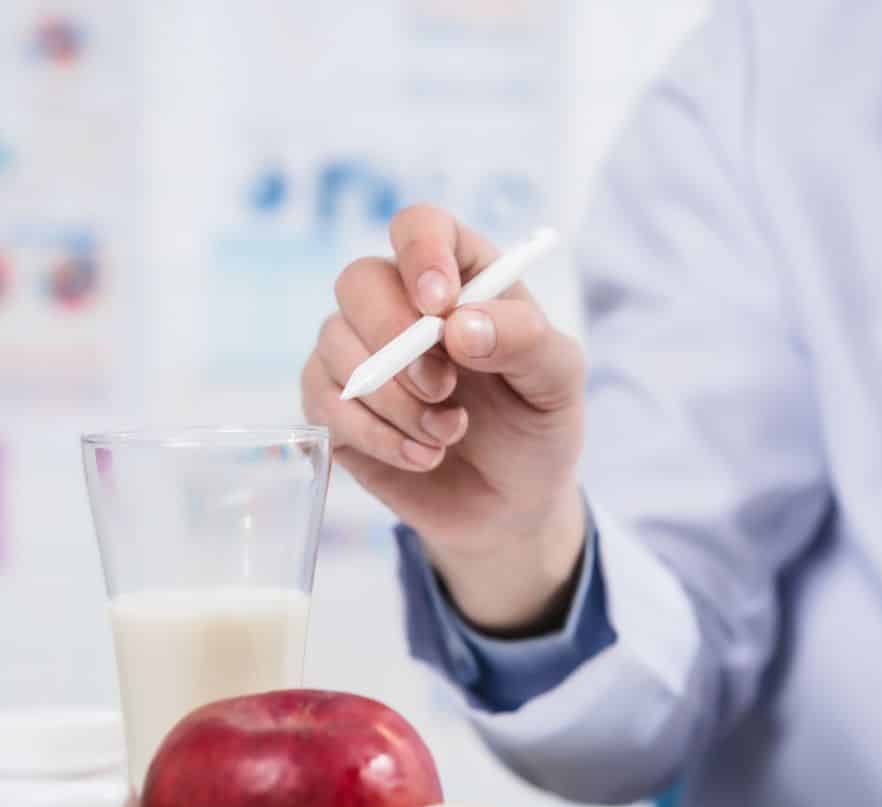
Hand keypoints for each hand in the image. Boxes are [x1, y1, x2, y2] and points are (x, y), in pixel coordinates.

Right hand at [301, 205, 587, 632]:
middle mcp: (399, 302)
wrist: (511, 505)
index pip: (419, 227)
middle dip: (397, 339)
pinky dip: (376, 436)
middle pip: (358, 281)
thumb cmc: (536, 426)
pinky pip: (324, 403)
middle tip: (445, 388)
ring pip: (335, 344)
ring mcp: (358, 352)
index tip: (440, 305)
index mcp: (459, 275)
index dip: (421, 254)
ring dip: (395, 401)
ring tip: (449, 434)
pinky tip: (423, 456)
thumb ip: (524, 340)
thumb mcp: (558, 381)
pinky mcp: (333, 406)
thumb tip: (457, 326)